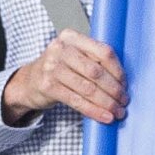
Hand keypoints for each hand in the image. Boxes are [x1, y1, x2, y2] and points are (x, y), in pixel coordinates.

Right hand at [2, 30, 126, 127]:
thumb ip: (93, 59)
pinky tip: (105, 117)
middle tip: (124, 101)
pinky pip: (77, 101)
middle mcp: (60, 49)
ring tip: (118, 111)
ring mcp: (52, 68)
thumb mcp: (73, 56)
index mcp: (72, 37)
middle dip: (114, 89)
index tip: (125, 84)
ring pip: (88, 88)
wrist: (29, 81)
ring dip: (106, 103)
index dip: (118, 70)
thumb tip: (122, 81)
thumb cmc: (59, 68)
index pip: (103, 52)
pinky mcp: (48, 86)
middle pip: (96, 72)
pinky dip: (94, 111)